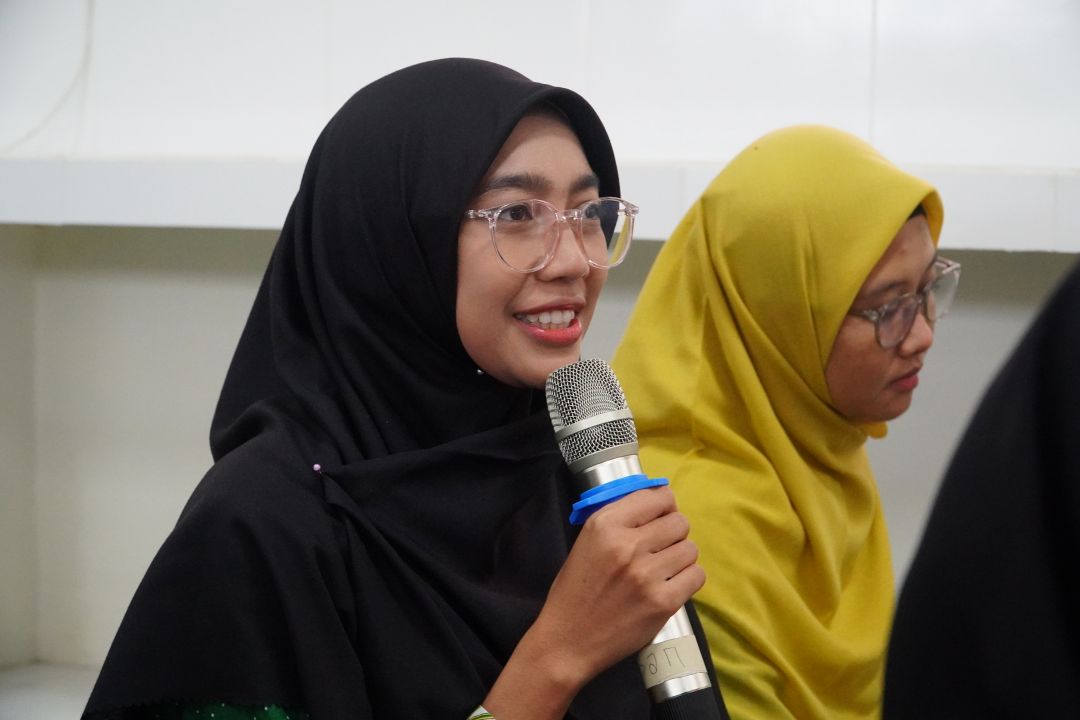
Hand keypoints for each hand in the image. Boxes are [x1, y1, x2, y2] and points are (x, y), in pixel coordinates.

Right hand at [539, 486, 704, 676]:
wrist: (569, 639)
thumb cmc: (576, 590)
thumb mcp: (587, 541)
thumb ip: (621, 519)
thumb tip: (660, 502)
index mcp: (605, 524)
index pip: (657, 497)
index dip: (664, 506)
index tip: (661, 517)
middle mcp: (628, 544)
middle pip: (679, 522)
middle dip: (673, 533)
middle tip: (661, 548)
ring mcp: (647, 574)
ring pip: (690, 549)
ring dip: (681, 558)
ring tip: (664, 569)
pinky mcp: (663, 602)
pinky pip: (696, 575)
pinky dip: (687, 579)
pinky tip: (671, 585)